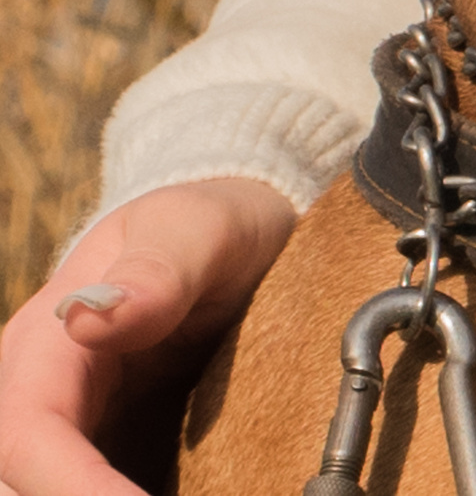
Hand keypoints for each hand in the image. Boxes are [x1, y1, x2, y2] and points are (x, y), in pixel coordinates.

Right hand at [0, 180, 294, 495]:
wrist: (233, 235)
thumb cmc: (209, 224)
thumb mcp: (199, 226)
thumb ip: (160, 268)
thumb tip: (91, 321)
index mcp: (47, 345)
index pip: (28, 435)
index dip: (71, 488)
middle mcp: (45, 397)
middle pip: (25, 484)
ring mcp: (78, 430)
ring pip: (51, 489)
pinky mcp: (116, 452)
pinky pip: (103, 488)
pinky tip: (200, 494)